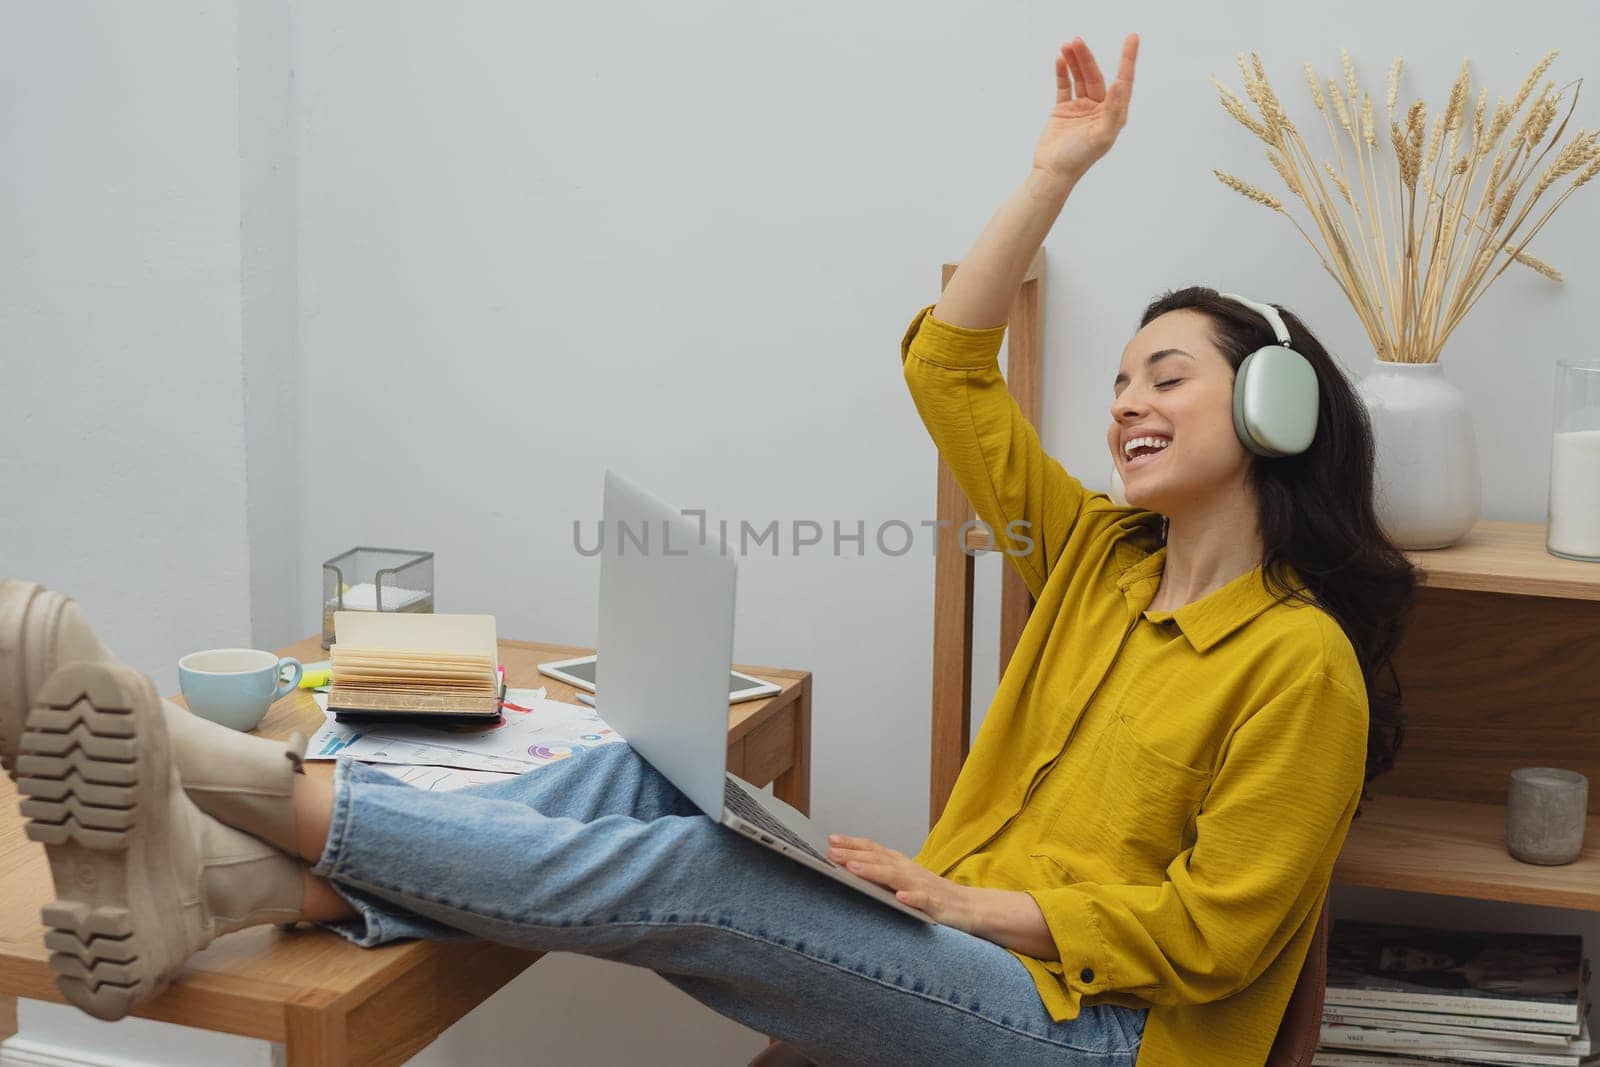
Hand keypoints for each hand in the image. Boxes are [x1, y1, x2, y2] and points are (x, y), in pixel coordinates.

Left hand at [827, 833, 978, 931]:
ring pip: (896, 877)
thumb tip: (848, 868)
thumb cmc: (932, 894)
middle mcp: (909, 871)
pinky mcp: (937, 906)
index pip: (874, 850)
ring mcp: (923, 887)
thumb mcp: (903, 880)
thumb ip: (880, 874)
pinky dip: (913, 898)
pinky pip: (924, 901)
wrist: (969, 907)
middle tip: (832, 852)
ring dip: (874, 871)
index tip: (830, 840)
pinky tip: (901, 897)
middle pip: (879, 860)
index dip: (853, 844)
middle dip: (854, 855)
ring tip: (853, 868)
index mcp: (901, 865)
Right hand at [1032, 34, 1138, 182]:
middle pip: (1095, 76)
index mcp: (1113, 115)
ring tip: (1067, 45)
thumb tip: (1119, 84)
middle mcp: (1099, 109)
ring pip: (1080, 78)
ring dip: (1075, 61)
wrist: (1052, 171)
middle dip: (1086, 58)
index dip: (1128, 59)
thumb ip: (1113, 110)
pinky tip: (1061, 60)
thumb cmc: (1079, 158)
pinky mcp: (1064, 110)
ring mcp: (1081, 108)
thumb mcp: (1101, 135)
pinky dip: (1063, 72)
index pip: (1123, 81)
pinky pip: (1065, 86)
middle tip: (1077, 41)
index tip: (1132, 39)